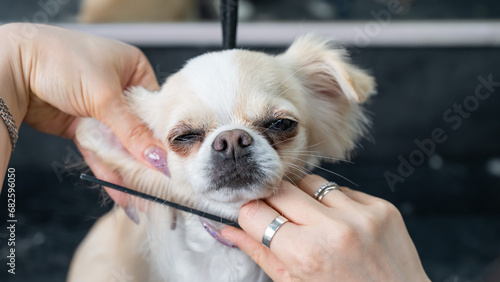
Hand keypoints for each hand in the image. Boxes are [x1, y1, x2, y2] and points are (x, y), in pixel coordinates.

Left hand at [0, 23, 167, 204]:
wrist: (13, 66)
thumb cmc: (63, 61)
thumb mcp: (105, 96)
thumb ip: (133, 132)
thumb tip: (159, 159)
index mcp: (134, 69)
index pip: (155, 108)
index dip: (162, 136)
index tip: (172, 163)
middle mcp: (120, 89)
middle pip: (138, 129)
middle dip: (144, 158)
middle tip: (158, 185)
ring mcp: (100, 109)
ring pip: (118, 143)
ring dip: (126, 169)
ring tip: (140, 196)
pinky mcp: (81, 125)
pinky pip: (99, 150)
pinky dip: (108, 169)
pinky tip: (121, 191)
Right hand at [222, 175, 428, 281]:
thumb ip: (259, 253)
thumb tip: (226, 230)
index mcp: (306, 255)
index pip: (255, 212)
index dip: (249, 215)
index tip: (252, 218)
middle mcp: (335, 229)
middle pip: (280, 190)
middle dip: (272, 201)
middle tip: (278, 218)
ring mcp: (362, 215)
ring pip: (310, 182)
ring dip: (304, 199)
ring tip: (313, 225)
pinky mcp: (381, 207)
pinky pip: (342, 190)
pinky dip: (333, 203)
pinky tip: (339, 226)